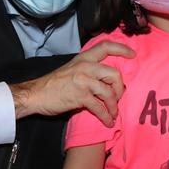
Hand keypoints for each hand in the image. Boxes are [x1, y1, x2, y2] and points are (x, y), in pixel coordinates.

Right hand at [11, 41, 135, 126]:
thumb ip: (87, 70)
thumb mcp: (71, 69)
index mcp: (83, 58)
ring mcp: (83, 81)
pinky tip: (108, 121)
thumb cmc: (53, 84)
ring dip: (114, 106)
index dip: (122, 49)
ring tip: (113, 113)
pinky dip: (106, 116)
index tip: (132, 55)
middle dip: (120, 88)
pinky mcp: (80, 96)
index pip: (106, 46)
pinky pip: (100, 107)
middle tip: (118, 97)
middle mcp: (85, 67)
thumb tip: (105, 81)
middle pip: (114, 73)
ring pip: (109, 92)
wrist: (36, 94)